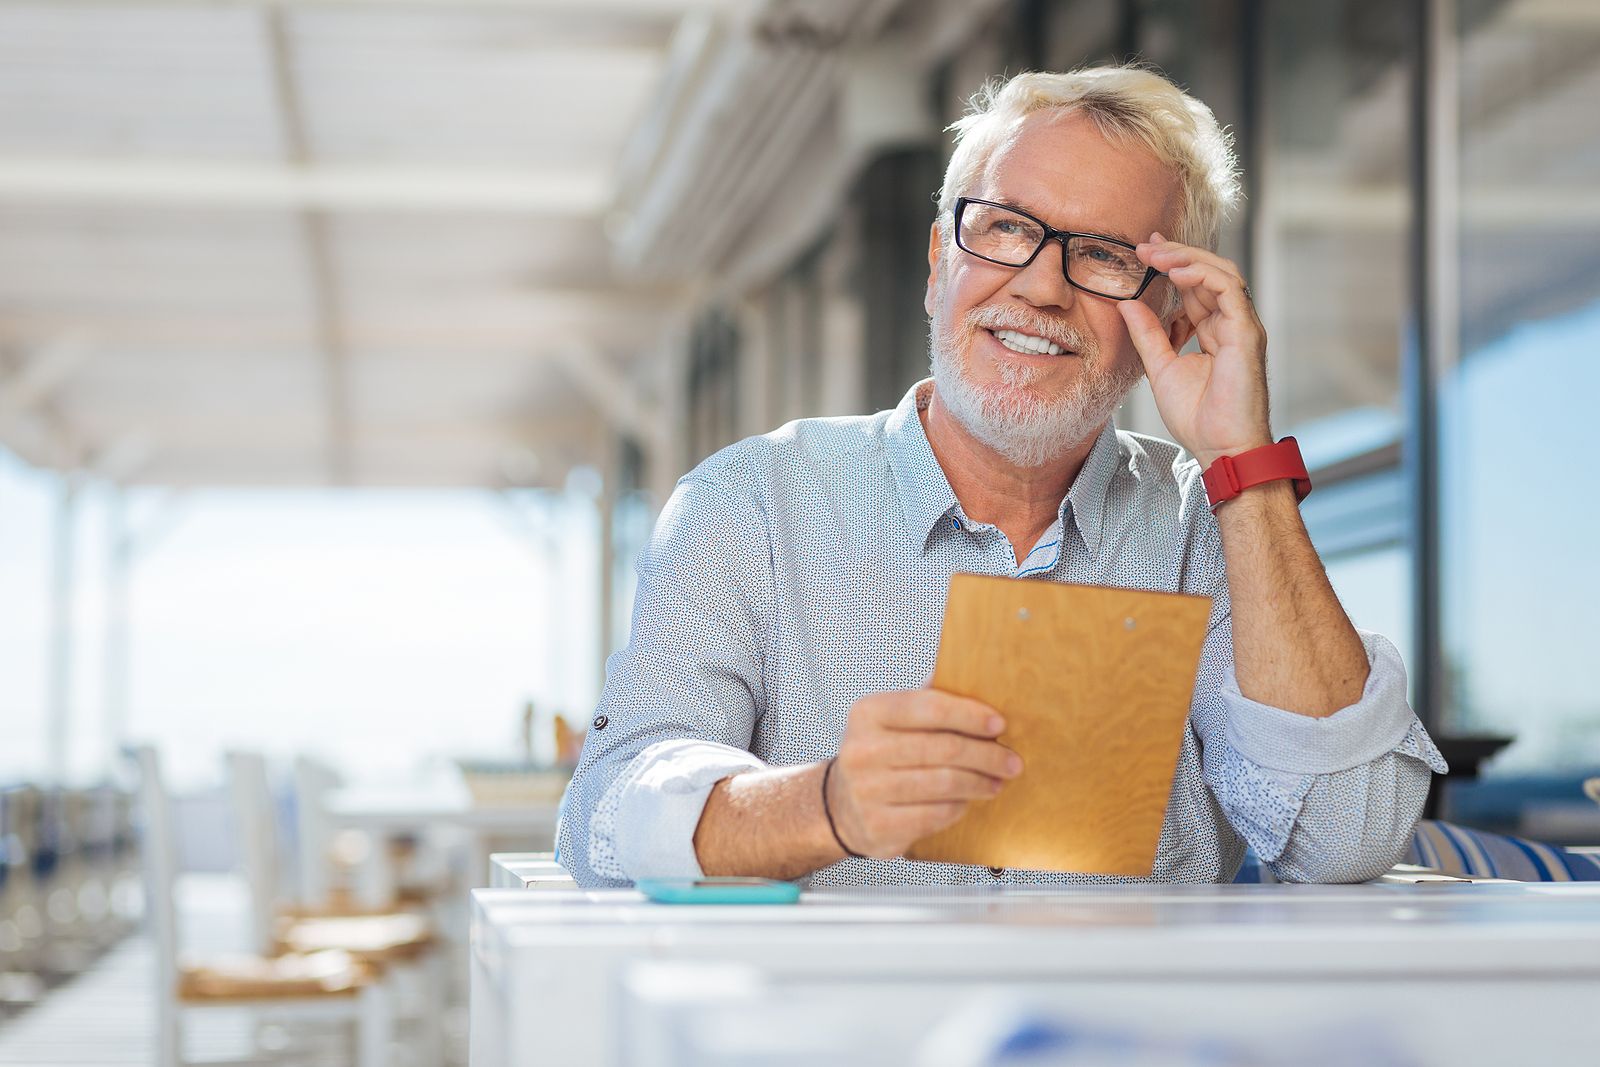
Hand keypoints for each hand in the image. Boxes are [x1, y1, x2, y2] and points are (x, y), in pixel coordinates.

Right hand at [827, 689, 1022, 858]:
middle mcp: (862, 750)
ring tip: (996, 782)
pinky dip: (959, 807)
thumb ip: (928, 699)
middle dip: (986, 755)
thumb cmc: (882, 752)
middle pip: (943, 749)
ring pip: (944, 784)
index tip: (999, 724)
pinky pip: (936, 815)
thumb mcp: (892, 719)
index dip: (970, 715)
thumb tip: (980, 677)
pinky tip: (967, 802)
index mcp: (868, 713)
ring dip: (980, 783)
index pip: (930, 707)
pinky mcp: (878, 826)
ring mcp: (866, 791)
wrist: (842, 804)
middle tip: (1012, 762)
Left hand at [1117, 233, 1272, 467]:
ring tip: (1157, 254)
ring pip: (1222, 274)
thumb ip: (1147, 334)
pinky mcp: (1247, 333)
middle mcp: (1231, 324)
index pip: (1195, 287)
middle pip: (1209, 273)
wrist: (1221, 448)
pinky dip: (1203, 276)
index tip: (1143, 252)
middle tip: (1144, 246)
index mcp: (1213, 331)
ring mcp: (1242, 326)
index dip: (1171, 265)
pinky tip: (1176, 273)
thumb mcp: (1160, 367)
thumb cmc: (1197, 417)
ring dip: (1187, 259)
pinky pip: (1229, 291)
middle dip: (1176, 255)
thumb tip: (1126, 303)